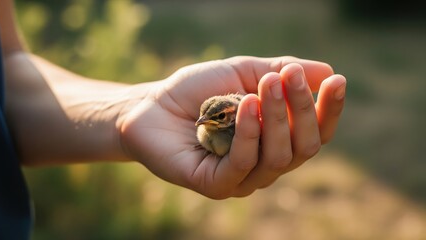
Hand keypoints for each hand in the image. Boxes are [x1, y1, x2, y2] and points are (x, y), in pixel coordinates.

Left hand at [120, 56, 345, 198]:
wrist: (151, 106)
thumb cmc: (198, 91)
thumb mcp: (241, 72)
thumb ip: (279, 71)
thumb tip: (326, 72)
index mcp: (275, 140)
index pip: (315, 133)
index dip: (329, 110)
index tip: (337, 81)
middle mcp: (264, 164)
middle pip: (303, 148)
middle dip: (302, 110)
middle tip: (289, 76)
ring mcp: (241, 179)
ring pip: (278, 157)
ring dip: (276, 118)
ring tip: (266, 84)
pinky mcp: (215, 185)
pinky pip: (242, 165)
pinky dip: (249, 133)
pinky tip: (245, 105)